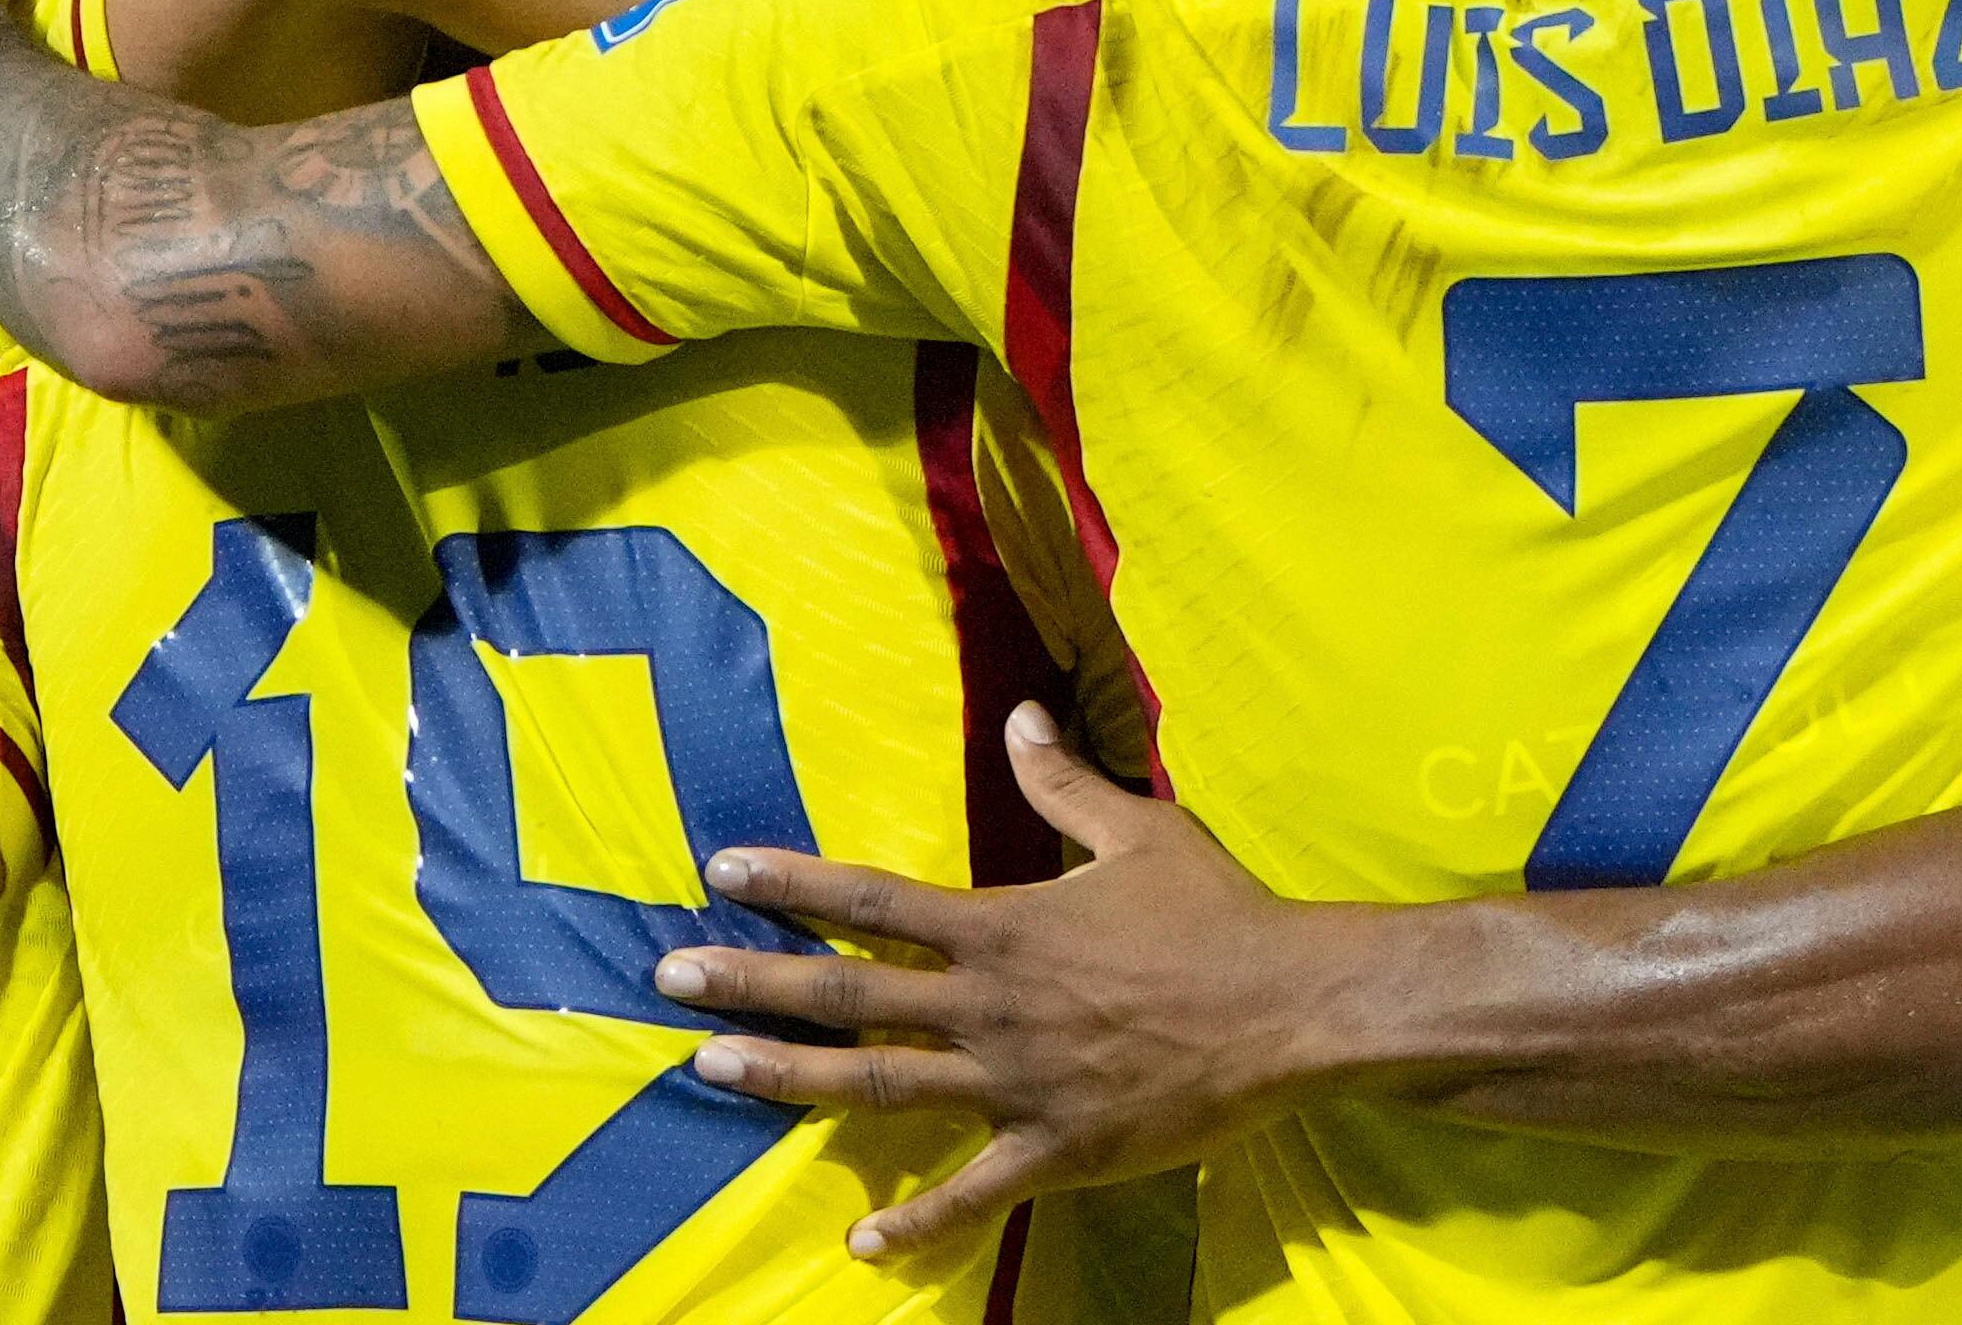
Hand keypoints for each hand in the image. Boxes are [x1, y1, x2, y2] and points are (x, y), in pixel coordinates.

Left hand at [646, 701, 1338, 1260]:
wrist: (1292, 1010)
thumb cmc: (1219, 914)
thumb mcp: (1140, 830)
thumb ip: (1064, 783)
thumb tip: (1019, 716)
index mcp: (1006, 925)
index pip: (874, 901)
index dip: (793, 886)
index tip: (721, 872)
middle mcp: (993, 1005)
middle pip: (850, 997)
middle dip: (752, 987)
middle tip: (669, 979)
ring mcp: (1017, 1083)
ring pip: (883, 1087)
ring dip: (791, 1082)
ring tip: (712, 1072)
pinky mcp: (1056, 1148)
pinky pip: (972, 1193)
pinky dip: (918, 1224)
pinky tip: (864, 1246)